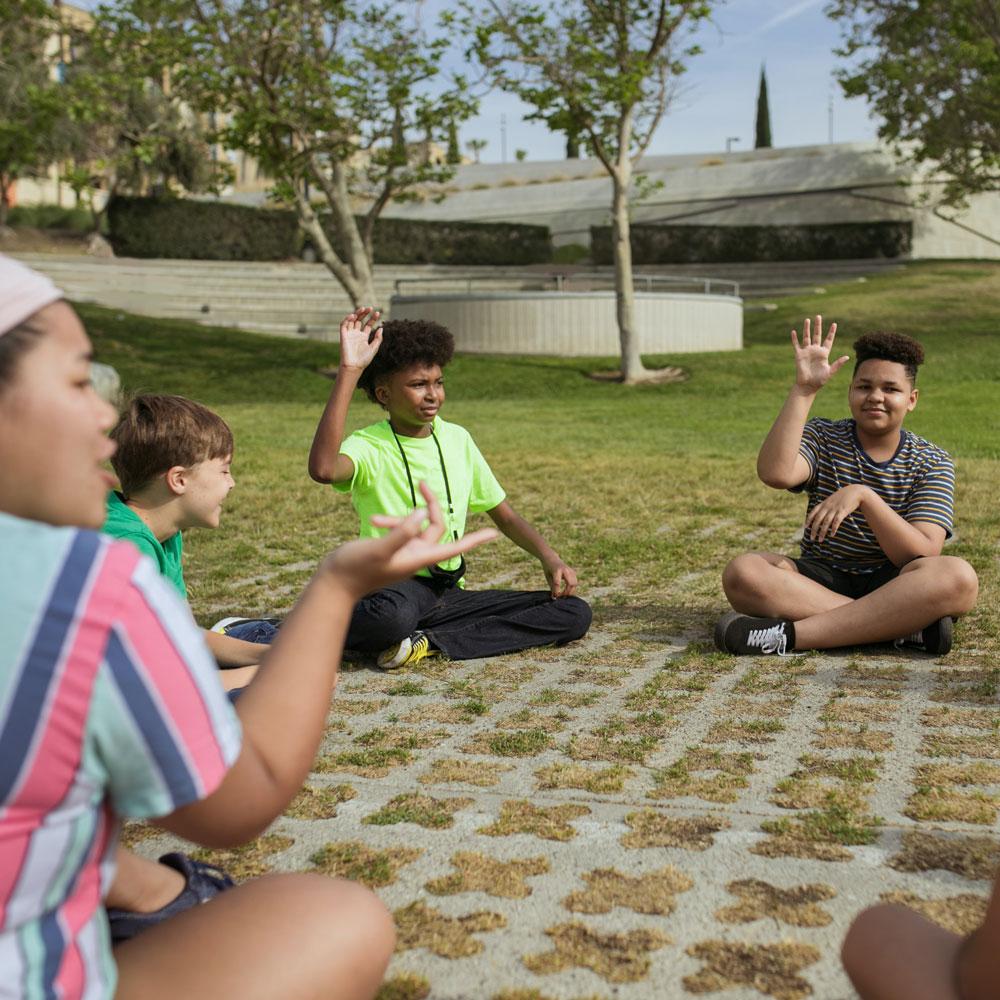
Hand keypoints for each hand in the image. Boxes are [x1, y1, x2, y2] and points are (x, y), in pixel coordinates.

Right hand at [322, 482, 496, 598]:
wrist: (334, 583)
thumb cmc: (355, 569)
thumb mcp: (380, 549)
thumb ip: (402, 532)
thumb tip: (422, 514)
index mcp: (419, 558)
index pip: (455, 546)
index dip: (475, 540)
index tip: (494, 533)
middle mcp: (416, 556)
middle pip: (437, 526)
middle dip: (432, 504)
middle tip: (422, 482)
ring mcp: (404, 552)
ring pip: (416, 525)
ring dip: (400, 516)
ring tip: (375, 518)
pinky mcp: (393, 549)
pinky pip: (401, 529)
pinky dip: (390, 521)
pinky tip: (374, 521)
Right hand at [338, 306, 382, 370]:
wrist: (354, 366)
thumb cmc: (364, 359)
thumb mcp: (374, 348)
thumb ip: (378, 339)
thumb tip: (381, 328)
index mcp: (364, 337)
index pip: (368, 324)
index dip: (373, 318)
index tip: (378, 313)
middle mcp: (356, 334)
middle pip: (360, 320)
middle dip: (365, 313)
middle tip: (370, 308)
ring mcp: (350, 334)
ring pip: (352, 320)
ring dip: (357, 313)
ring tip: (363, 309)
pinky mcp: (343, 335)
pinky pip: (344, 325)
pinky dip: (347, 319)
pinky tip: (354, 316)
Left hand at [543, 559, 577, 597]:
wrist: (552, 558)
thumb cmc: (548, 569)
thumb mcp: (548, 577)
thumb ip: (552, 587)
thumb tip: (555, 597)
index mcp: (557, 570)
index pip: (557, 583)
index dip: (557, 591)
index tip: (555, 597)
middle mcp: (565, 570)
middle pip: (570, 584)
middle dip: (567, 592)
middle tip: (561, 597)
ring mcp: (570, 570)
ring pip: (574, 584)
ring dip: (570, 591)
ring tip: (564, 595)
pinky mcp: (573, 572)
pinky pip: (575, 582)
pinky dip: (572, 588)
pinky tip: (567, 591)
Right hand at [792, 315, 849, 391]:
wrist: (807, 385)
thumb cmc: (820, 381)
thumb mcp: (830, 372)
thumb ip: (838, 364)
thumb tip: (847, 357)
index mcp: (824, 353)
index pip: (828, 340)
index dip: (831, 332)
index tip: (834, 324)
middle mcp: (815, 350)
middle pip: (817, 335)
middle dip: (818, 326)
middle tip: (818, 316)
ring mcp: (807, 352)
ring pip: (807, 337)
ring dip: (807, 329)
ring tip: (807, 320)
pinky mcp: (799, 355)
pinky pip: (796, 345)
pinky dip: (794, 339)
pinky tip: (793, 331)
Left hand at [805, 485, 869, 542]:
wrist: (856, 491)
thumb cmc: (844, 496)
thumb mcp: (832, 499)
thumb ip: (826, 505)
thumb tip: (821, 513)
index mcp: (824, 503)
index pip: (813, 512)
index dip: (808, 520)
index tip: (805, 527)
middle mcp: (827, 506)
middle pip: (818, 519)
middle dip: (814, 530)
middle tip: (811, 538)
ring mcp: (835, 509)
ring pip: (826, 522)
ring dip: (822, 532)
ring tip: (820, 540)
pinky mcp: (842, 511)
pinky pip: (836, 521)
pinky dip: (833, 528)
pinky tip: (831, 535)